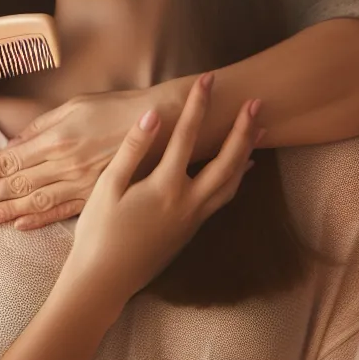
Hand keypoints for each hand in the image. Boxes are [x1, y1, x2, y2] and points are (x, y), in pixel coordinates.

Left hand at [0, 89, 171, 230]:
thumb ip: (41, 127)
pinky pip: (63, 212)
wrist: (163, 125)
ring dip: (5, 212)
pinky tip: (20, 225)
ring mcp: (82, 184)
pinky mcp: (98, 197)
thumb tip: (14, 144)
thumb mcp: (74, 107)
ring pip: (35, 202)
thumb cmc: (118, 109)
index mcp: (56, 138)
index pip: (9, 159)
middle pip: (16, 183)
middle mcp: (65, 164)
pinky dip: (39, 220)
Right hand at [64, 74, 260, 313]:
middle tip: (256, 103)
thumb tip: (154, 115)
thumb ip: (132, 149)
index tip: (209, 79)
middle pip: (227, 159)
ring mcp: (194, 218)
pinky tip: (239, 172)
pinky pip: (223, 199)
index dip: (199, 104)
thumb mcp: (107, 187)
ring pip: (232, 182)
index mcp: (165, 186)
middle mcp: (188, 201)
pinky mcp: (191, 230)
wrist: (106, 280)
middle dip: (243, 129)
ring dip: (246, 153)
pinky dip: (236, 179)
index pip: (187, 135)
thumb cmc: (99, 232)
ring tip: (259, 132)